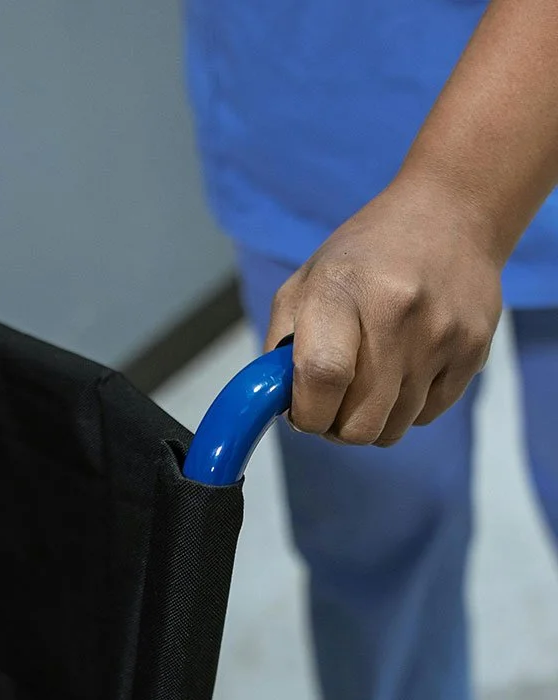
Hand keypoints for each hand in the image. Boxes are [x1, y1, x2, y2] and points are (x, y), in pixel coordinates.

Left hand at [266, 176, 502, 445]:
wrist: (450, 215)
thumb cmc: (364, 258)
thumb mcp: (305, 283)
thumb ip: (280, 347)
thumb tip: (282, 408)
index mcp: (341, 291)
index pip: (321, 377)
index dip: (307, 413)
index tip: (304, 410)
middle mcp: (396, 313)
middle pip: (359, 425)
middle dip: (337, 426)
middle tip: (334, 400)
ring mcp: (441, 335)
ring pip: (392, 430)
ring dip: (372, 418)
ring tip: (370, 377)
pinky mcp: (473, 351)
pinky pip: (427, 416)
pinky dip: (407, 407)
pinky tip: (405, 368)